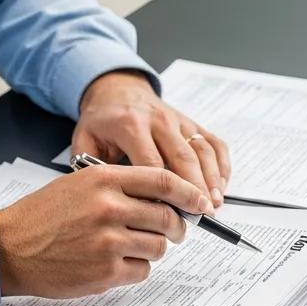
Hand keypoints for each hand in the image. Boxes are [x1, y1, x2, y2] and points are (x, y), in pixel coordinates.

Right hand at [0, 164, 212, 297]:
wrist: (8, 247)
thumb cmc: (44, 215)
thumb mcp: (81, 183)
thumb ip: (122, 186)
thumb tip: (166, 197)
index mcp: (104, 179)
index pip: (163, 180)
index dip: (189, 192)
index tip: (200, 202)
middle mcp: (109, 208)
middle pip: (167, 216)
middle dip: (176, 226)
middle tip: (172, 230)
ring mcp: (108, 241)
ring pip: (159, 246)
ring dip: (153, 248)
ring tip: (130, 245)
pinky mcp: (105, 272)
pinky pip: (143, 270)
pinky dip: (136, 268)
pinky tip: (116, 262)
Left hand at [73, 70, 230, 204]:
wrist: (118, 90)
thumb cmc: (102, 121)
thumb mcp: (84, 140)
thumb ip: (91, 168)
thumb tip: (109, 199)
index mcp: (130, 125)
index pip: (151, 162)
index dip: (162, 191)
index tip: (167, 215)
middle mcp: (159, 120)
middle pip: (183, 158)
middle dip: (194, 189)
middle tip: (200, 215)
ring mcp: (179, 120)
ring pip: (202, 151)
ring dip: (211, 179)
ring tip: (214, 204)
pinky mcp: (192, 122)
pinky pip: (213, 142)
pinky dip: (222, 165)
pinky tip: (220, 186)